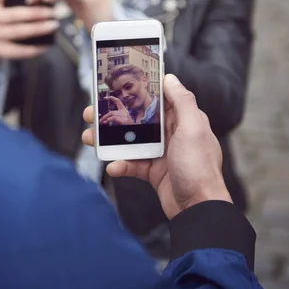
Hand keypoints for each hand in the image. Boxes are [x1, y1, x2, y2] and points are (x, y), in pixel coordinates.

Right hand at [82, 74, 231, 219]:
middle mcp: (171, 134)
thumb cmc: (199, 167)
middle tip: (92, 113)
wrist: (198, 209)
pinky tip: (113, 166)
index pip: (157, 99)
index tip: (116, 85)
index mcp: (182, 119)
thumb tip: (171, 78)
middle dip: (114, 116)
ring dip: (109, 140)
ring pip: (130, 141)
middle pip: (138, 119)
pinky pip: (132, 164)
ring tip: (90, 138)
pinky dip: (120, 164)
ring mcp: (161, 153)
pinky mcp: (153, 172)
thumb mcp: (193, 129)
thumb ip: (182, 102)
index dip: (137, 91)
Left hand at [100, 97, 132, 125]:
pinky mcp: (124, 121)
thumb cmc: (128, 125)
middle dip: (104, 116)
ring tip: (102, 122)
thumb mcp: (122, 119)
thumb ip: (116, 116)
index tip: (105, 97)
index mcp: (124, 110)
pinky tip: (106, 122)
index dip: (111, 98)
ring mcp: (124, 116)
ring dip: (105, 118)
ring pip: (111, 114)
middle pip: (111, 111)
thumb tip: (106, 118)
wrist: (133, 131)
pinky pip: (114, 118)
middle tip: (100, 120)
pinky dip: (109, 119)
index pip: (118, 101)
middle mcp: (124, 112)